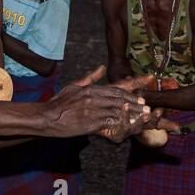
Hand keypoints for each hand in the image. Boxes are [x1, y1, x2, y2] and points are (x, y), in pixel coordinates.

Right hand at [49, 66, 163, 140]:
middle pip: (120, 100)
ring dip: (132, 115)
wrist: (47, 117)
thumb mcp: (74, 86)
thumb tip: (102, 67)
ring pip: (118, 111)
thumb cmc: (60, 102)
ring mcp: (92, 110)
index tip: (141, 96)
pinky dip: (120, 124)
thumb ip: (90, 77)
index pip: (116, 89)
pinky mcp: (90, 123)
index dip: (131, 93)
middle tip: (147, 108)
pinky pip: (109, 123)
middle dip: (135, 104)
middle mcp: (94, 98)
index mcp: (91, 89)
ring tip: (143, 118)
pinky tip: (129, 127)